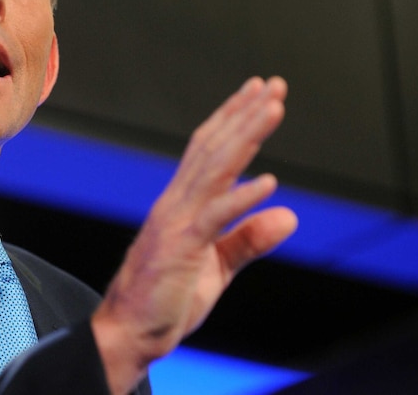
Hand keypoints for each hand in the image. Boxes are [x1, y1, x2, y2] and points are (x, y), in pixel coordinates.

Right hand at [91, 76, 297, 393]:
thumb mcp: (218, 267)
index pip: (210, 151)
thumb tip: (289, 214)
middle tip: (274, 84)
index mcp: (183, 204)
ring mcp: (176, 222)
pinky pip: (214, 218)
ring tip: (273, 108)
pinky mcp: (180, 248)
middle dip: (245, 113)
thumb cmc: (167, 299)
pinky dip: (242, 198)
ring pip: (215, 169)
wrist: (129, 332)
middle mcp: (177, 203)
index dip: (234, 119)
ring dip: (246, 136)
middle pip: (215, 148)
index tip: (259, 94)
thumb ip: (249, 239)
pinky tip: (269, 182)